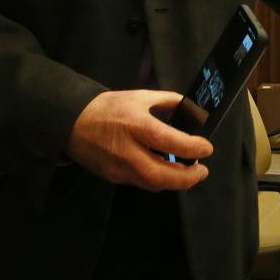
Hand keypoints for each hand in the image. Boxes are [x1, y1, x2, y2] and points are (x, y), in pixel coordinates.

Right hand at [66, 89, 213, 190]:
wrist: (73, 122)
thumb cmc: (108, 108)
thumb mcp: (140, 96)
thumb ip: (167, 101)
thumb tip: (191, 109)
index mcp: (133, 124)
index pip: (166, 140)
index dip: (190, 147)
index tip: (206, 148)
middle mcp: (125, 150)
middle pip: (159, 174)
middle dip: (186, 178)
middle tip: (202, 171)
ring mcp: (116, 167)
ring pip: (151, 184)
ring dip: (174, 181)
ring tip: (189, 172)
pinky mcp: (111, 177)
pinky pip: (140, 182)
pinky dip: (157, 179)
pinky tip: (166, 171)